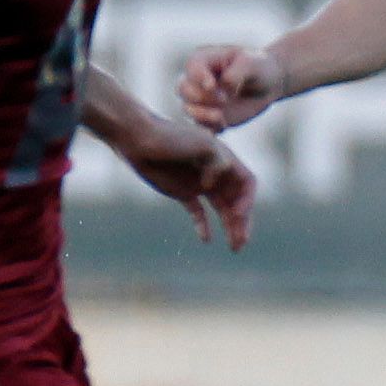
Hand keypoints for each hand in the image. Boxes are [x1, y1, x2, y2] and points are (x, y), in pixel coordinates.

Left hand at [117, 117, 257, 250]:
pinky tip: (206, 239)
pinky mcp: (182, 192)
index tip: (238, 215)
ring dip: (229, 227)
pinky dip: (203, 225)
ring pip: (221, 209)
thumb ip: (216, 161)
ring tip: (233, 248)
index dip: (247, 201)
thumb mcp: (200, 143)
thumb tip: (213, 185)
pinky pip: (198, 212)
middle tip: (240, 243)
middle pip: (236, 201)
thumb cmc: (170, 137)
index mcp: (224, 159)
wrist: (139, 139)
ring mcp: (199, 183)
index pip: (247, 184)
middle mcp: (215, 173)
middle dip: (241, 222)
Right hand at [180, 43, 285, 131]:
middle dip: (199, 97)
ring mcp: (202, 100)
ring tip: (220, 117)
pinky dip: (209, 127)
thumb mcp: (251, 63)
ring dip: (201, 114)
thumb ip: (236, 72)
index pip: (192, 68)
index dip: (199, 78)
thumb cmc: (258, 66)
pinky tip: (224, 125)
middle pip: (183, 89)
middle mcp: (197, 80)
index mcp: (203, 60)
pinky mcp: (208, 116)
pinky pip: (201, 125)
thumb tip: (225, 86)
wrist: (269, 85)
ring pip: (188, 109)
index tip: (212, 86)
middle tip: (224, 99)